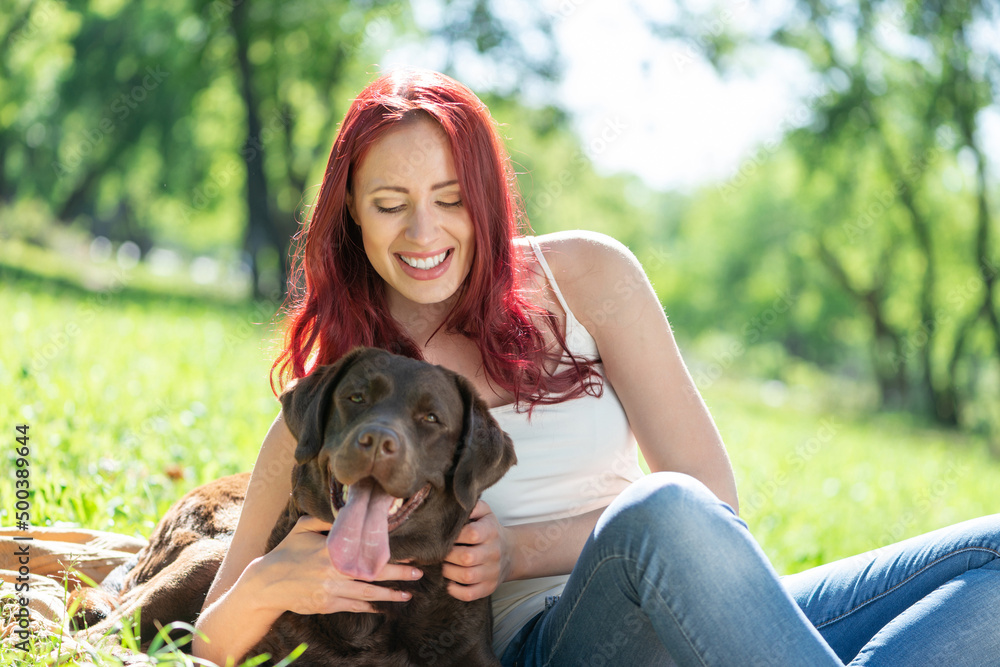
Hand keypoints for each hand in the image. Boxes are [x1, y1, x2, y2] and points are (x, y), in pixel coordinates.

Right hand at [252, 515, 421, 615]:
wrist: (266, 583)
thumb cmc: (286, 552)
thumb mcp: (302, 528)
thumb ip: (325, 520)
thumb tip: (345, 510)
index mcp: (330, 551)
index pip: (365, 552)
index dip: (387, 554)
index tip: (408, 553)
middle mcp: (333, 572)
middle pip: (372, 576)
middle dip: (397, 575)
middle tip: (417, 574)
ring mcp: (330, 591)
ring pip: (366, 595)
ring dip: (388, 595)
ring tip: (407, 595)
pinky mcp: (326, 605)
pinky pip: (352, 606)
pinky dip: (368, 607)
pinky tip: (381, 606)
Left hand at [442, 500, 510, 601]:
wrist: (509, 552)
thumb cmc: (488, 529)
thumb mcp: (484, 512)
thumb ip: (471, 505)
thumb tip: (454, 503)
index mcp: (491, 531)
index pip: (472, 534)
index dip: (454, 536)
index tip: (443, 535)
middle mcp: (494, 552)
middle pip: (467, 557)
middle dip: (447, 556)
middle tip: (437, 553)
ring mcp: (492, 572)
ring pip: (467, 577)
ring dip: (449, 572)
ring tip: (443, 565)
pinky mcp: (489, 588)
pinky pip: (470, 594)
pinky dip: (456, 591)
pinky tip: (450, 582)